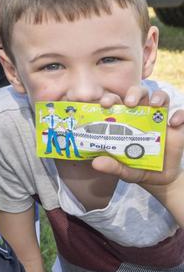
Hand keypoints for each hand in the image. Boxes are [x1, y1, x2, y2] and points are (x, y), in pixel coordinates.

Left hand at [92, 86, 183, 200]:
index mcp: (124, 121)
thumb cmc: (137, 168)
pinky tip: (174, 123)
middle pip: (138, 93)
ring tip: (154, 105)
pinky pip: (181, 114)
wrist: (160, 179)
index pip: (117, 103)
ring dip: (158, 96)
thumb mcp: (124, 170)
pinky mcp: (176, 128)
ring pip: (160, 97)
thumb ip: (112, 166)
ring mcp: (159, 120)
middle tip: (129, 102)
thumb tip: (96, 163)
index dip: (111, 99)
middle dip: (134, 92)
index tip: (105, 103)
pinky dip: (180, 115)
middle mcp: (141, 116)